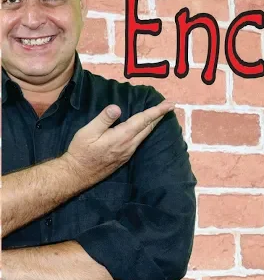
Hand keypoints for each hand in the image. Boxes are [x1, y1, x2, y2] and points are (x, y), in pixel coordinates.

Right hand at [61, 100, 175, 185]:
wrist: (77, 174)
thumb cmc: (81, 151)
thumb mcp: (87, 132)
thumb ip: (103, 119)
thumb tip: (117, 107)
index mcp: (122, 136)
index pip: (144, 120)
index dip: (157, 111)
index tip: (170, 104)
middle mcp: (130, 145)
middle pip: (148, 127)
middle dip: (160, 115)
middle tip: (170, 105)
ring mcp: (128, 152)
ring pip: (145, 134)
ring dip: (154, 123)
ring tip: (161, 114)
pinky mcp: (125, 156)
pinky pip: (140, 140)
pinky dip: (146, 131)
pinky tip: (146, 128)